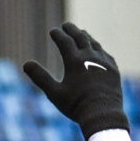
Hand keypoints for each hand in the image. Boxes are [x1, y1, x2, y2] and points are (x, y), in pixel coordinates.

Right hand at [22, 22, 128, 137]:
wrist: (103, 114)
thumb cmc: (76, 106)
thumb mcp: (54, 93)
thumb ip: (40, 77)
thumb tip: (26, 64)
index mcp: (75, 61)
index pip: (65, 41)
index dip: (58, 35)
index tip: (53, 31)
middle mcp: (90, 57)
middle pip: (81, 37)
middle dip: (72, 30)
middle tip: (66, 26)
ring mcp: (104, 63)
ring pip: (94, 44)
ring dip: (86, 37)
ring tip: (82, 34)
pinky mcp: (113, 70)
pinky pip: (105, 55)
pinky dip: (98, 49)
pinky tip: (97, 51)